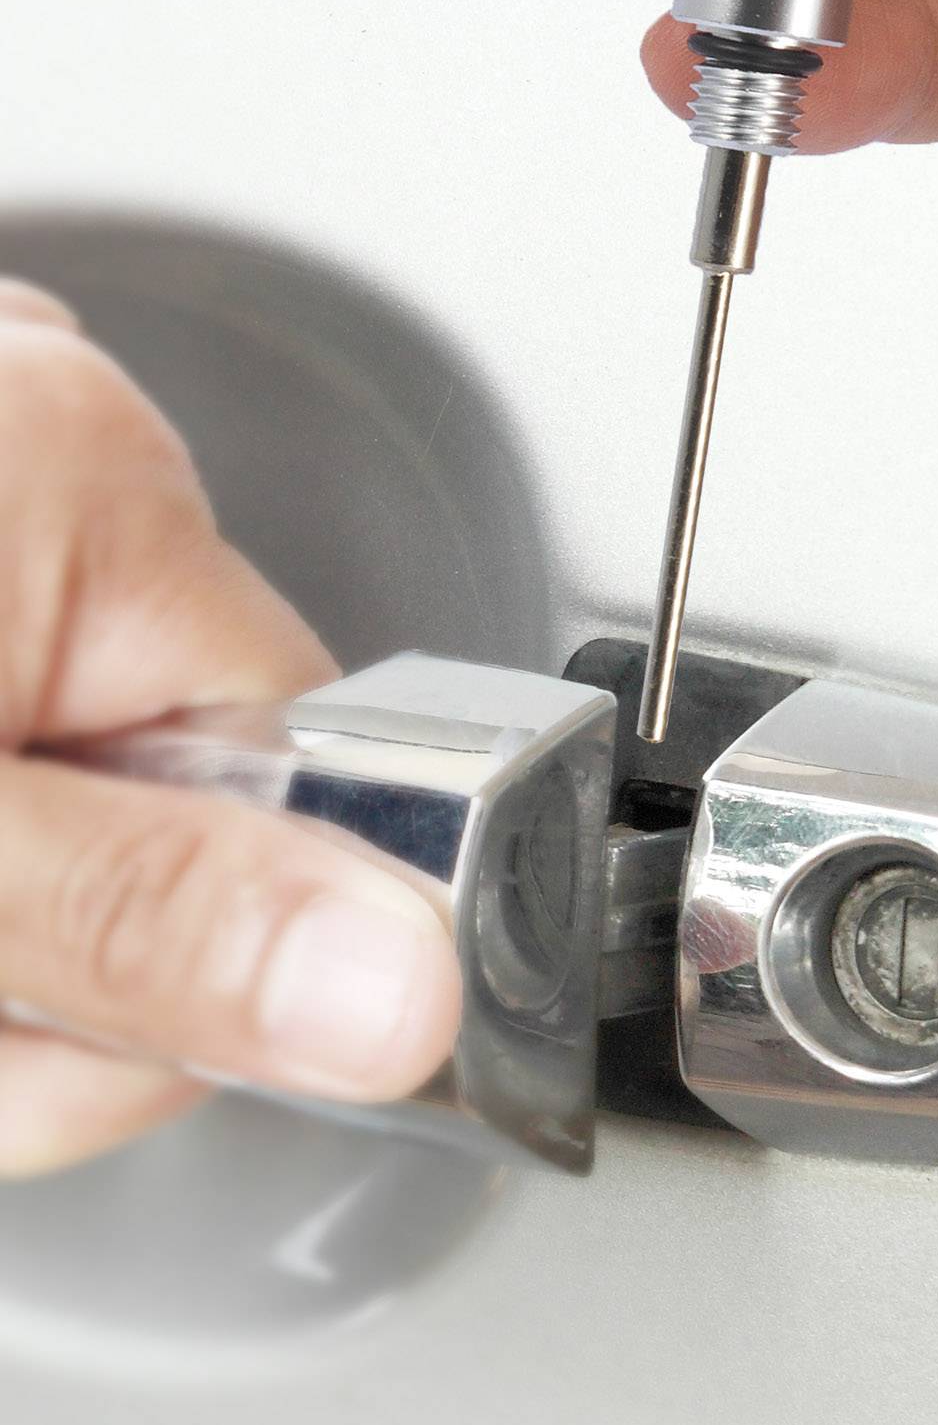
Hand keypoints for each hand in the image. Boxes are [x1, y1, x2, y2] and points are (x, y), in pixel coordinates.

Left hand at [0, 283, 459, 1174]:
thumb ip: (148, 923)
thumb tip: (410, 987)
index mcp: (100, 480)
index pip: (304, 781)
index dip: (198, 951)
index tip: (44, 1013)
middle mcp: (53, 411)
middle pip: (188, 770)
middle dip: (56, 940)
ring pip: (82, 744)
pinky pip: (13, 669)